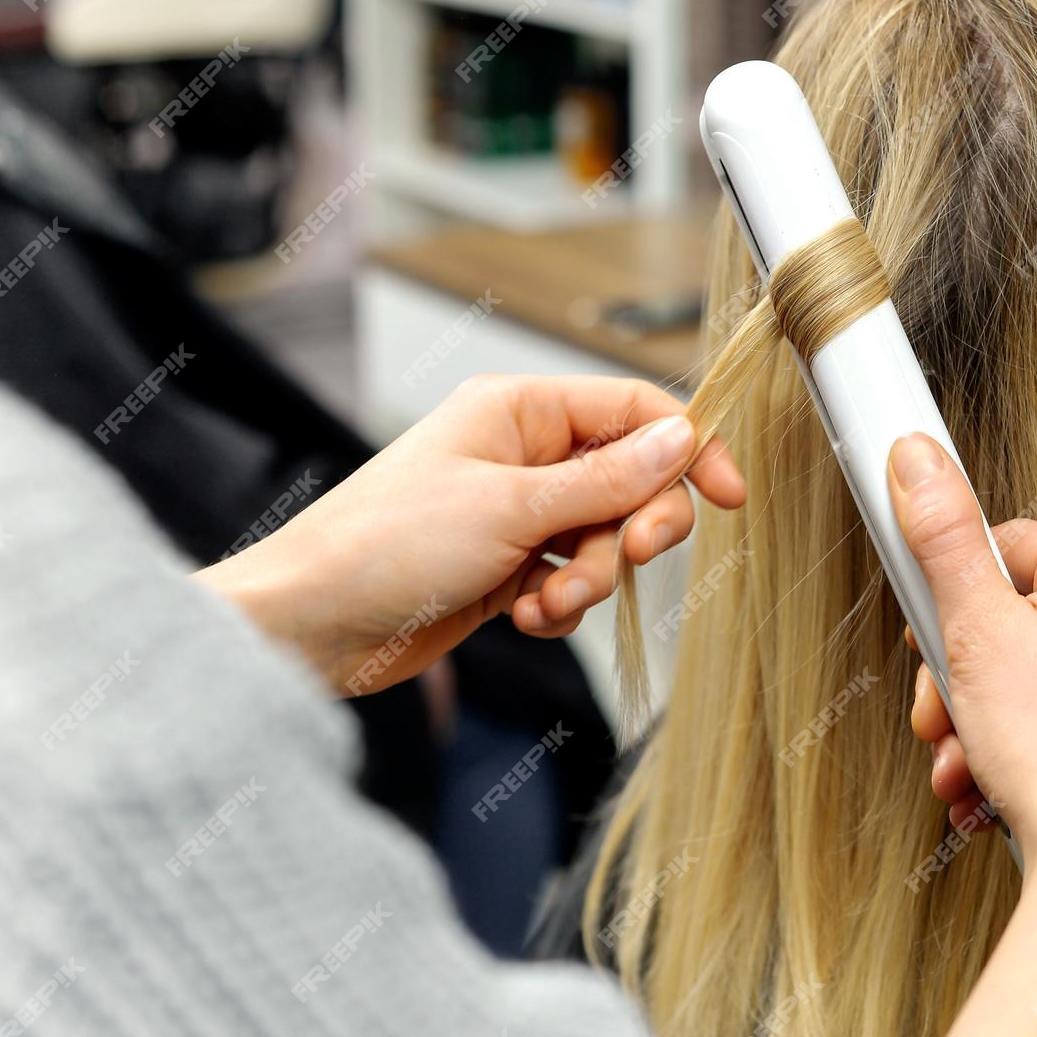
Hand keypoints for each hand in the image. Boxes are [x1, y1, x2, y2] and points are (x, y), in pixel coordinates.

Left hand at [196, 374, 744, 693]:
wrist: (308, 626)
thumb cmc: (383, 545)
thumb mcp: (511, 507)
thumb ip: (607, 479)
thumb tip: (683, 439)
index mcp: (521, 410)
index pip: (636, 412)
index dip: (690, 448)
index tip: (728, 496)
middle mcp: (524, 455)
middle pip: (633, 480)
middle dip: (636, 528)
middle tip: (628, 557)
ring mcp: (516, 513)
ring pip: (606, 539)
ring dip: (593, 578)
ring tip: (549, 600)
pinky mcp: (506, 569)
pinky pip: (572, 580)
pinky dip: (562, 605)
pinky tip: (526, 620)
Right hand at [891, 433, 1036, 1036]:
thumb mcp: (972, 627)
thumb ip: (940, 536)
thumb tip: (916, 457)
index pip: (1004, 548)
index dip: (950, 600)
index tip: (928, 640)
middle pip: (1014, 623)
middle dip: (959, 681)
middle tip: (940, 719)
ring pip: (1031, 685)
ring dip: (979, 728)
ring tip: (965, 768)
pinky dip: (1017, 757)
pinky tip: (992, 792)